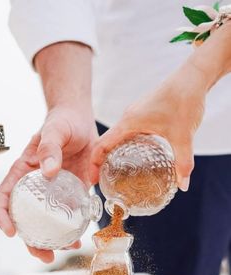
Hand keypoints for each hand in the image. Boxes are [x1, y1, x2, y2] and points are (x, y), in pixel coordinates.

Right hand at [0, 41, 93, 262]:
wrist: (81, 120)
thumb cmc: (62, 122)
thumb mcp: (53, 131)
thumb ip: (50, 148)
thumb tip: (48, 172)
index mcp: (24, 173)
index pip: (4, 197)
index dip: (2, 216)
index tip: (10, 232)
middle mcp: (37, 186)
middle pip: (27, 218)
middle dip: (32, 240)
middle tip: (45, 255)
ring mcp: (56, 191)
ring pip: (50, 221)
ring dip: (55, 239)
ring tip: (68, 247)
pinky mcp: (74, 191)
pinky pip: (72, 212)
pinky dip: (74, 226)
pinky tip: (82, 234)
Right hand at [90, 63, 205, 190]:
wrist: (192, 77)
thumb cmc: (185, 100)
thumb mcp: (183, 136)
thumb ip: (183, 162)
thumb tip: (182, 185)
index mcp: (129, 122)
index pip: (101, 145)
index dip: (93, 164)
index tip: (93, 180)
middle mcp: (128, 118)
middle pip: (106, 142)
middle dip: (101, 162)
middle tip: (105, 181)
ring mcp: (135, 114)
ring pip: (116, 137)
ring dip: (112, 153)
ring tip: (117, 172)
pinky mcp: (142, 113)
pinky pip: (127, 132)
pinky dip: (125, 146)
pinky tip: (136, 156)